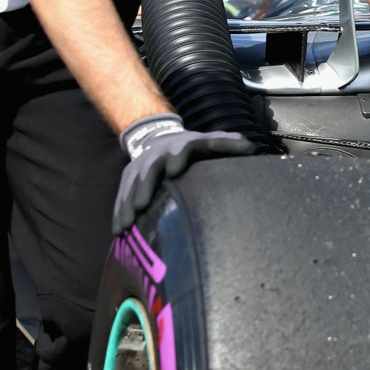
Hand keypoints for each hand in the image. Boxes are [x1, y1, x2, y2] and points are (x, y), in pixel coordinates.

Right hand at [114, 113, 260, 233]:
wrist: (160, 138)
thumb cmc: (193, 147)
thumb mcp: (211, 142)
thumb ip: (229, 144)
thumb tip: (251, 148)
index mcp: (180, 147)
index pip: (179, 149)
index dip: (177, 157)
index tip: (175, 170)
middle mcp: (157, 155)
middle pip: (149, 169)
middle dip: (144, 186)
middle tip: (141, 205)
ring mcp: (139, 167)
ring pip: (131, 185)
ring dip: (127, 204)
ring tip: (126, 224)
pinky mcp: (128, 178)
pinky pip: (121, 196)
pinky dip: (118, 212)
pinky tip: (118, 231)